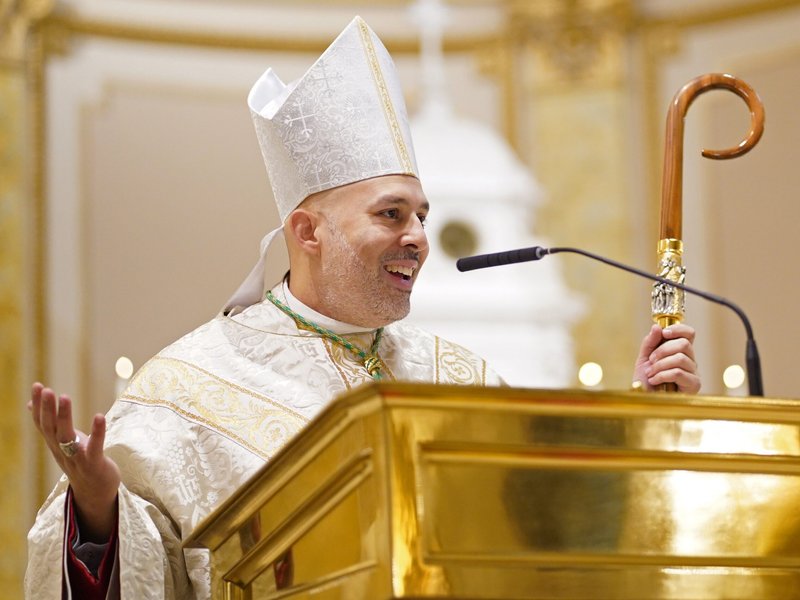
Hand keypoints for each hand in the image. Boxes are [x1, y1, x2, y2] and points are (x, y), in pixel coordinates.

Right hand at [28, 383, 120, 541]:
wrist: (95, 492)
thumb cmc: (79, 461)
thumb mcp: (61, 442)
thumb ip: (48, 424)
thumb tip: (29, 404)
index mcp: (54, 444)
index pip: (42, 423)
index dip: (38, 405)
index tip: (37, 385)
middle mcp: (62, 451)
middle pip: (51, 429)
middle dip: (47, 409)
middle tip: (46, 390)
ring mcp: (77, 458)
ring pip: (67, 437)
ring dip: (65, 417)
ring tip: (65, 397)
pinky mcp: (94, 464)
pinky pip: (95, 447)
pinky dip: (97, 432)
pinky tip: (100, 416)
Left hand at [633, 324, 700, 393]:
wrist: (644, 400)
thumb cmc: (646, 381)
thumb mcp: (644, 358)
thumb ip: (650, 342)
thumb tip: (657, 327)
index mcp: (680, 351)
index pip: (689, 334)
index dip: (679, 329)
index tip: (664, 333)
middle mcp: (690, 360)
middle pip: (684, 344)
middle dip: (662, 350)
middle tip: (651, 361)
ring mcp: (693, 372)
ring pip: (680, 358)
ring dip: (660, 365)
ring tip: (650, 373)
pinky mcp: (694, 385)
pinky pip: (679, 373)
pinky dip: (662, 375)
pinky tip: (654, 380)